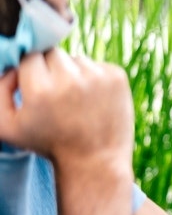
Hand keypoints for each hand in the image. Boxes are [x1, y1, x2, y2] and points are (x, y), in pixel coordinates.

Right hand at [0, 50, 132, 175]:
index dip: (30, 71)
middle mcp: (71, 79)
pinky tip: (93, 101)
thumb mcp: (8, 127)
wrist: (95, 161)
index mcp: (41, 90)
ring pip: (76, 58)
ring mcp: (98, 76)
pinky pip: (97, 65)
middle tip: (55, 95)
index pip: (29, 56)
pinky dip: (93, 77)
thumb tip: (11, 67)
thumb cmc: (49, 144)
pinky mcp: (117, 76)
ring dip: (72, 73)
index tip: (36, 87)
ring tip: (75, 101)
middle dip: (50, 69)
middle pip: (52, 53)